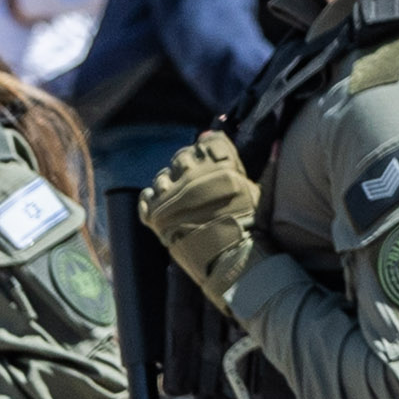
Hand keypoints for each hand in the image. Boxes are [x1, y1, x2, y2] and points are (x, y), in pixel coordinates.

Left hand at [139, 128, 260, 302]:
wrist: (231, 262)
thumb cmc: (249, 228)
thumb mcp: (253, 189)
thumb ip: (237, 163)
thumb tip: (233, 137)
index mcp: (218, 165)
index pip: (208, 141)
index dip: (209, 150)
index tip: (211, 162)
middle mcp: (192, 174)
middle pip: (182, 157)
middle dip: (189, 169)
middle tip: (198, 189)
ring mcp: (170, 194)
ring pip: (163, 176)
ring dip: (171, 186)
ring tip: (183, 204)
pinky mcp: (155, 214)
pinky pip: (146, 196)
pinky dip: (153, 200)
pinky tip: (165, 207)